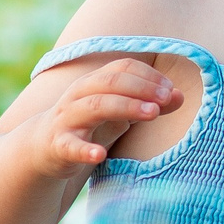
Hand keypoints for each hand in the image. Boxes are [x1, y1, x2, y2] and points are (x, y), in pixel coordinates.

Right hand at [23, 58, 177, 178]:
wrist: (43, 147)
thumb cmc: (90, 124)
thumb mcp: (122, 112)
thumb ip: (150, 103)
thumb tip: (180, 96)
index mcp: (95, 82)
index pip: (122, 68)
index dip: (148, 76)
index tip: (170, 90)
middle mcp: (79, 95)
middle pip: (109, 83)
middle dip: (140, 88)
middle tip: (165, 99)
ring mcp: (66, 119)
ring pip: (94, 106)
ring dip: (125, 107)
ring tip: (152, 113)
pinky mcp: (58, 145)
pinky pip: (70, 146)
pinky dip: (84, 150)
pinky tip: (100, 155)